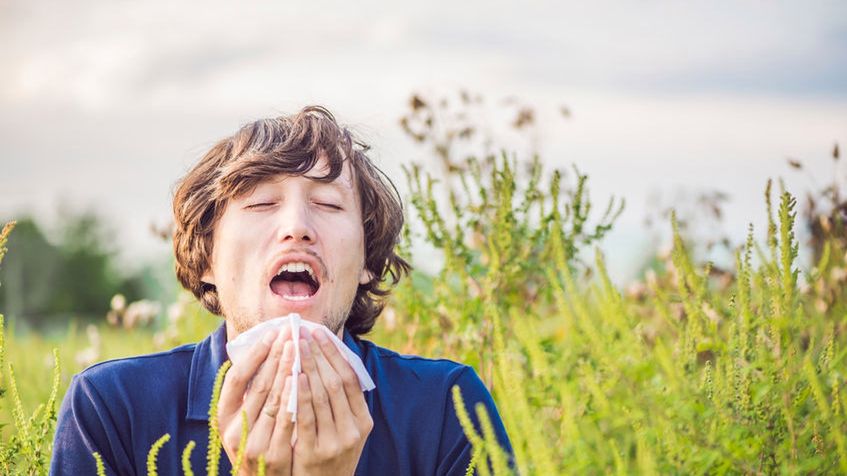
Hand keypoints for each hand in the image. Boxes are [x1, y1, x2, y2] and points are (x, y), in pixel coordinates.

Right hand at [218, 327, 296, 474]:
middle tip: (291, 330)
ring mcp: (252, 443)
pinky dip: (292, 397)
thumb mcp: (245, 418)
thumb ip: (251, 392)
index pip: (237, 377)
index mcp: (223, 415)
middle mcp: (234, 429)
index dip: (255, 353)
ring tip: (298, 346)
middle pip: (258, 383)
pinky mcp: (272, 455)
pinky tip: (300, 378)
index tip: (271, 332)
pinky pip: (286, 420)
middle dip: (277, 354)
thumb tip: (266, 349)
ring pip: (273, 398)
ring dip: (286, 369)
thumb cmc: (257, 441)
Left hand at [291, 329, 372, 475]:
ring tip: (296, 346)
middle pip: (336, 383)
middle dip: (318, 355)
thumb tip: (330, 361)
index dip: (335, 354)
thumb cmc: (330, 456)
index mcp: (363, 421)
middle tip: (303, 333)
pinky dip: (300, 394)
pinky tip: (293, 376)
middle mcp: (353, 430)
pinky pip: (306, 417)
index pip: (351, 379)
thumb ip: (342, 404)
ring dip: (308, 367)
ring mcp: (335, 442)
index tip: (320, 334)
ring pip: (322, 396)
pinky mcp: (314, 453)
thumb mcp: (346, 432)